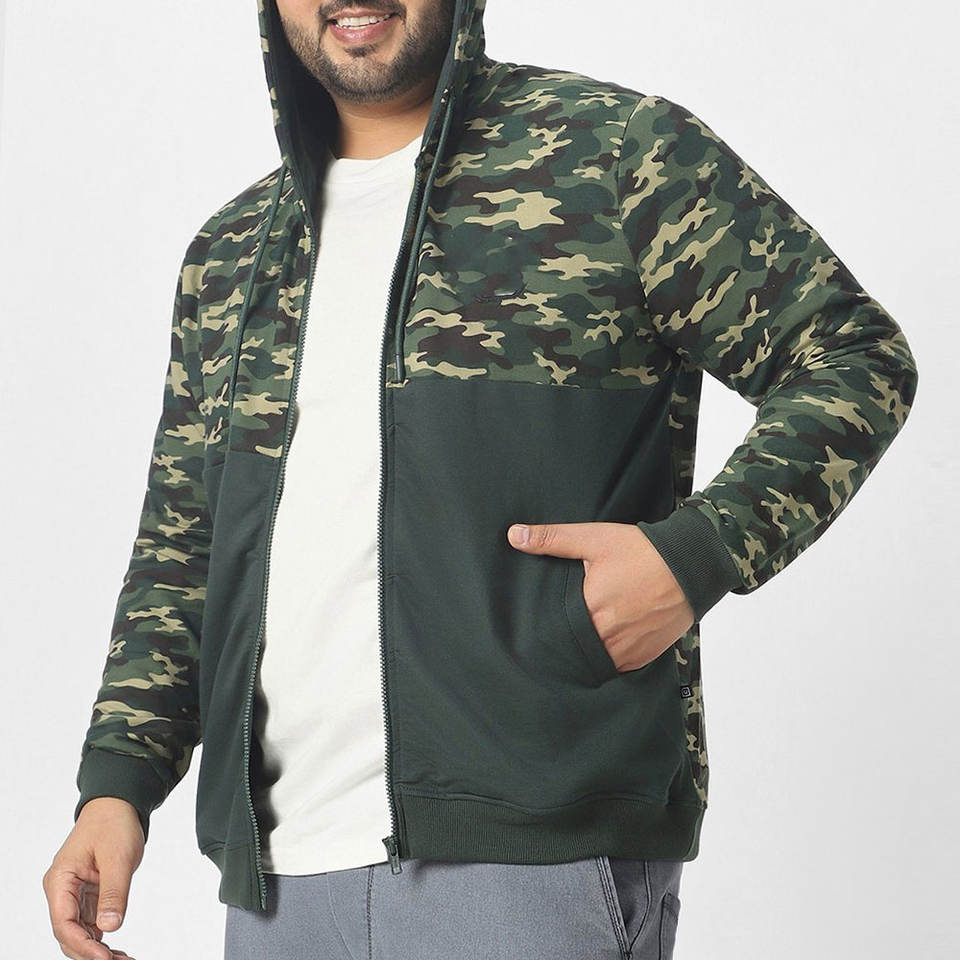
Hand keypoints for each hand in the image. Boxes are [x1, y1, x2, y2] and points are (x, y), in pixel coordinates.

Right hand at [43, 796, 143, 959]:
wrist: (118, 804)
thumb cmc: (114, 823)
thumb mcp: (118, 856)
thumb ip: (113, 891)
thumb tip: (109, 928)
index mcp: (60, 880)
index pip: (64, 923)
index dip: (82, 945)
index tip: (104, 959)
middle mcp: (62, 891)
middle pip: (69, 934)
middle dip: (90, 954)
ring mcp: (74, 895)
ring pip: (80, 933)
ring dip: (97, 951)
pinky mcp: (88, 895)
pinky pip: (91, 924)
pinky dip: (103, 939)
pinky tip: (118, 952)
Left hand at [507, 521, 694, 671]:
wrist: (691, 564)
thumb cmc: (642, 551)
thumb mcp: (594, 539)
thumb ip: (552, 539)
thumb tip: (514, 536)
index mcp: (590, 610)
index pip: (553, 633)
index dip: (543, 632)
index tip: (533, 629)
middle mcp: (607, 637)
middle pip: (573, 650)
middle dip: (564, 644)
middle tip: (553, 636)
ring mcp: (628, 651)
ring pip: (595, 662)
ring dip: (587, 653)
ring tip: (579, 640)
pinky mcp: (644, 657)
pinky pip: (618, 666)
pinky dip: (609, 657)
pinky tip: (604, 642)